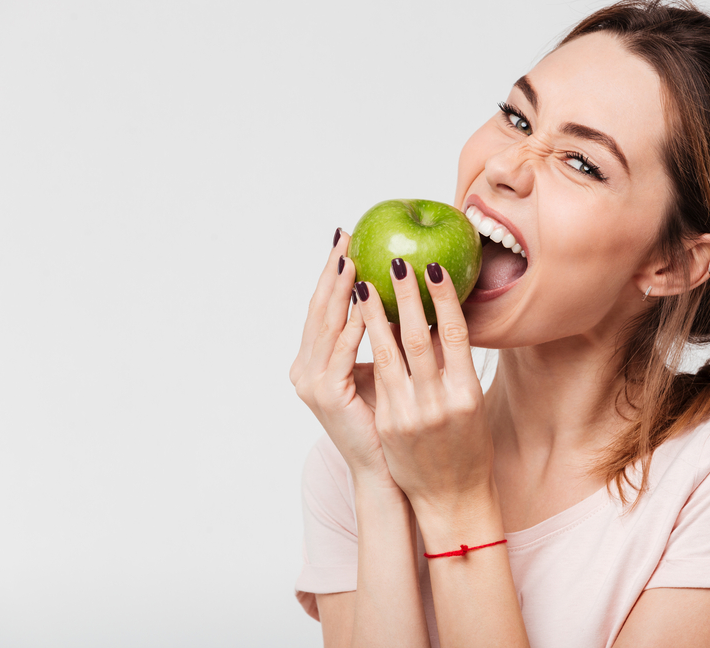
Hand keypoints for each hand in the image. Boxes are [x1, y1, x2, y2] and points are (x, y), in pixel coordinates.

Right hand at [289, 231, 394, 490]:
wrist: (386, 473)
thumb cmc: (390, 424)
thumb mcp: (384, 372)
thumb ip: (383, 339)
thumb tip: (405, 296)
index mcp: (314, 362)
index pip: (323, 308)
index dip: (333, 273)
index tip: (348, 239)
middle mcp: (305, 370)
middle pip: (318, 309)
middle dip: (332, 271)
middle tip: (345, 236)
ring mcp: (312, 383)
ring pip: (326, 324)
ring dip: (341, 290)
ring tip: (355, 259)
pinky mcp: (326, 395)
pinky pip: (341, 350)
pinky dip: (353, 323)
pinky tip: (366, 300)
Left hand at [353, 260, 492, 514]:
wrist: (451, 497)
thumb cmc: (467, 445)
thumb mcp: (471, 403)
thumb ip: (456, 366)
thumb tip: (443, 319)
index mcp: (468, 393)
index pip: (455, 335)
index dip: (443, 299)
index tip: (432, 269)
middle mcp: (439, 403)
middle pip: (419, 338)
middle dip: (404, 297)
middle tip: (395, 263)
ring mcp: (410, 415)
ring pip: (389, 355)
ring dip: (374, 315)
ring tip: (364, 284)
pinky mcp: (388, 424)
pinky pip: (377, 376)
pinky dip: (368, 346)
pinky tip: (360, 323)